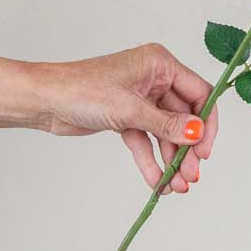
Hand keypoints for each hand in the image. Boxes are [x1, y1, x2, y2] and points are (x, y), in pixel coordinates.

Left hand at [34, 43, 218, 193]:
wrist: (44, 101)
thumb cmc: (81, 90)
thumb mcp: (130, 109)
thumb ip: (167, 124)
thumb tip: (197, 134)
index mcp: (159, 64)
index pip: (199, 93)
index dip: (206, 123)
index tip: (204, 152)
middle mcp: (153, 79)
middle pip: (184, 118)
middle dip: (187, 149)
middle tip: (190, 177)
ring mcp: (140, 99)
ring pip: (165, 133)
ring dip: (171, 160)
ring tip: (175, 186)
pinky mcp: (126, 117)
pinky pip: (146, 141)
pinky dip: (151, 160)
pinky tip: (156, 182)